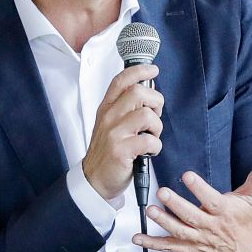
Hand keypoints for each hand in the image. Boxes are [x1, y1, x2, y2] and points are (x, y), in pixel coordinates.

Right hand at [80, 64, 162, 200]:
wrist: (95, 180)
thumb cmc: (108, 152)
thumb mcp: (110, 125)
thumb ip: (125, 108)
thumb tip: (149, 94)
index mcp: (106, 108)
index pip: (122, 80)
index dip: (140, 70)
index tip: (153, 70)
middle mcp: (108, 117)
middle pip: (138, 92)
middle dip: (155, 102)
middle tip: (155, 115)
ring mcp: (113, 134)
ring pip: (147, 115)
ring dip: (157, 127)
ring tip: (151, 136)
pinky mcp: (121, 150)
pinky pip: (149, 140)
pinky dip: (156, 146)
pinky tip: (149, 152)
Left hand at [133, 167, 251, 251]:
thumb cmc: (244, 221)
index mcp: (224, 212)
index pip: (211, 200)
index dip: (199, 188)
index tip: (187, 176)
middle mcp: (209, 227)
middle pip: (191, 216)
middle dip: (176, 205)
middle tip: (162, 192)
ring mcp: (197, 240)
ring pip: (178, 232)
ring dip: (163, 222)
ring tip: (150, 210)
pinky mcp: (188, 249)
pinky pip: (169, 247)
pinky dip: (152, 244)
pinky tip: (138, 238)